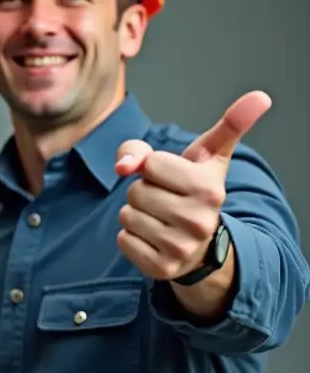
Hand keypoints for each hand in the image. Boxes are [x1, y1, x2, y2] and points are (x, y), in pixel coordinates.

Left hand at [114, 91, 270, 280]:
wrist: (202, 246)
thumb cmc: (194, 191)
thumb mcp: (205, 154)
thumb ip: (221, 125)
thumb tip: (249, 103)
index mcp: (210, 188)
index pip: (151, 163)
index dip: (154, 168)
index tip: (172, 178)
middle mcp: (199, 219)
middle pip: (135, 190)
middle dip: (143, 191)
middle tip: (165, 201)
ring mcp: (181, 247)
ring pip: (126, 216)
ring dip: (135, 215)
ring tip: (160, 219)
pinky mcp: (161, 269)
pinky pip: (122, 241)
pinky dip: (130, 238)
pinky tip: (152, 238)